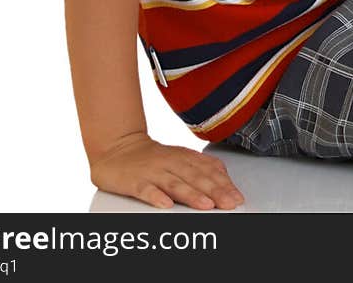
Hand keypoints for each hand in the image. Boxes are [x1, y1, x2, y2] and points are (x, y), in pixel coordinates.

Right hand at [89, 131, 244, 210]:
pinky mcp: (134, 181)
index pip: (207, 170)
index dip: (223, 183)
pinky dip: (156, 197)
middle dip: (214, 191)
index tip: (236, 197)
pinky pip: (146, 190)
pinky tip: (166, 205)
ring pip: (174, 184)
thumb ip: (199, 166)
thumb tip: (223, 175)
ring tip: (206, 205)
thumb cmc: (150, 158)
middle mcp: (170, 162)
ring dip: (191, 195)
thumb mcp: (178, 157)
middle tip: (229, 203)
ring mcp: (152, 172)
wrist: (116, 147)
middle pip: (195, 177)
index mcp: (183, 157)